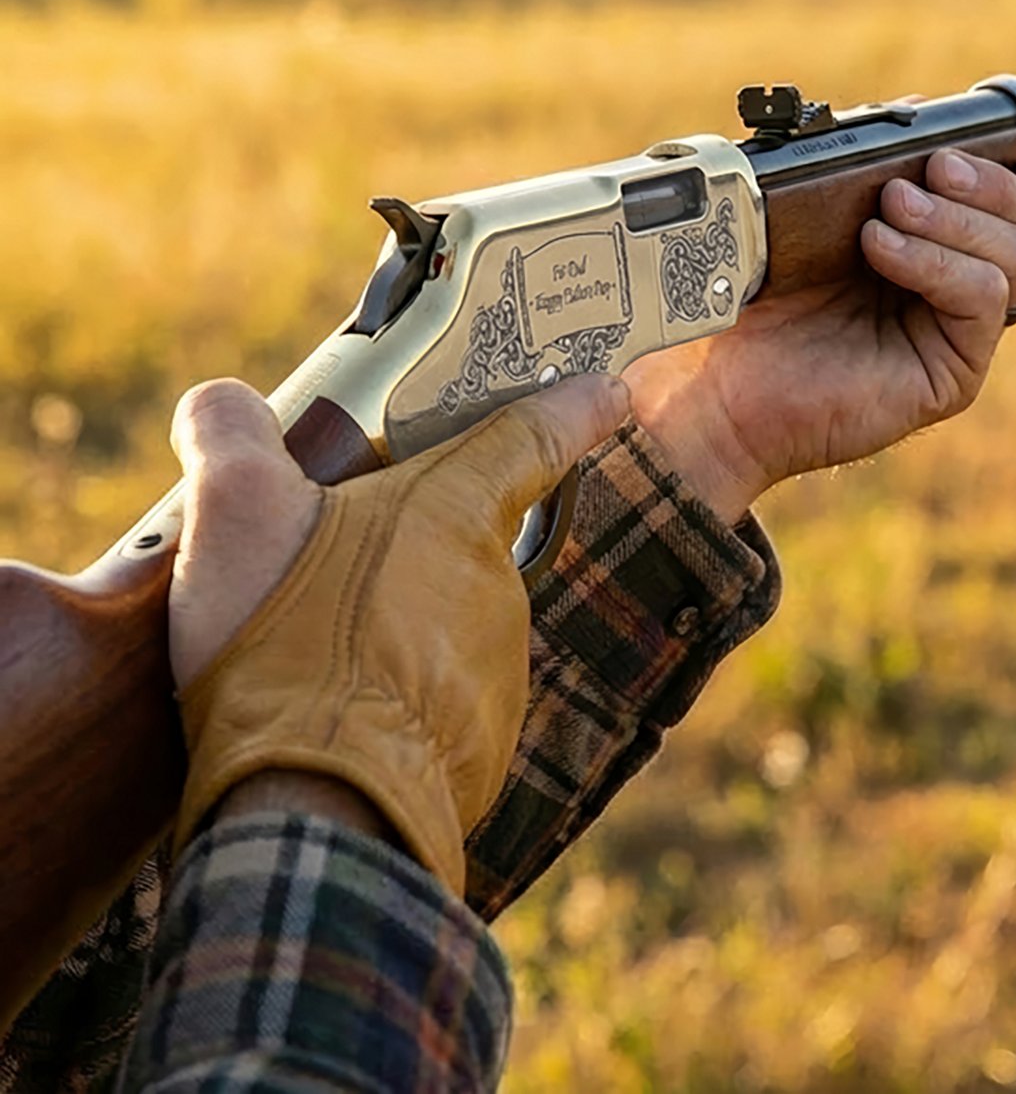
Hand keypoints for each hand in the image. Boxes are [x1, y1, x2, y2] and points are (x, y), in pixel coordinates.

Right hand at [166, 373, 628, 886]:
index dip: (573, 406)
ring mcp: (498, 669)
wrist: (320, 806)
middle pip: (460, 543)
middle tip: (319, 572)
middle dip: (404, 550)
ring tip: (303, 658)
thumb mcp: (234, 509)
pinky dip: (388, 708)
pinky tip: (328, 718)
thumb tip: (221, 402)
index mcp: (456, 510)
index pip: (533, 435)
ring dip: (386, 635)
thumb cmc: (288, 639)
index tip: (610, 392)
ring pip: (441, 629)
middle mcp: (497, 583)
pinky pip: (436, 707)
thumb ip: (231, 436)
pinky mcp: (482, 746)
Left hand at [625, 150, 1015, 521]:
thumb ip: (872, 159)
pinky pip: (984, 297)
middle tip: (930, 170)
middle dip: (993, 184)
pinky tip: (880, 247)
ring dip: (958, 218)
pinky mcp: (953, 374)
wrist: (722, 382)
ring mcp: (962, 335)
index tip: (993, 140)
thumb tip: (921, 108)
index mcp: (947, 248)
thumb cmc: (762, 296)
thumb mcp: (817, 208)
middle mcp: (965, 292)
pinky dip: (936, 260)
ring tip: (888, 210)